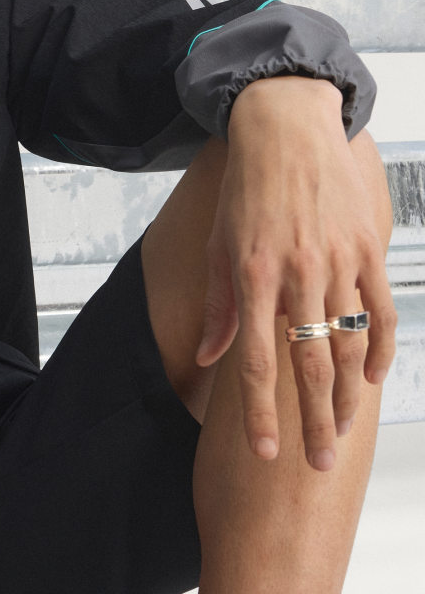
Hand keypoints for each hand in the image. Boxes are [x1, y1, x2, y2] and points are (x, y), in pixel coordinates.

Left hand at [195, 77, 395, 469]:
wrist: (285, 131)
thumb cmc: (244, 192)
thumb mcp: (217, 246)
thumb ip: (219, 308)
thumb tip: (212, 359)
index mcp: (252, 276)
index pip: (255, 361)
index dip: (259, 412)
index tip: (265, 452)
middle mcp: (297, 274)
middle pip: (310, 365)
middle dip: (314, 422)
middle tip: (319, 462)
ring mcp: (338, 262)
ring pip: (349, 345)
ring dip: (347, 394)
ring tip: (341, 428)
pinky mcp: (367, 249)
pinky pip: (381, 310)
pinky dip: (380, 349)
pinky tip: (372, 379)